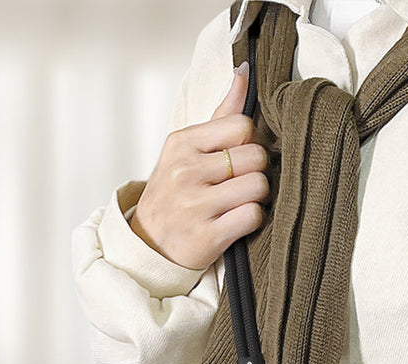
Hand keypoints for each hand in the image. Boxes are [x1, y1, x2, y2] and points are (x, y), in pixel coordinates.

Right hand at [129, 60, 270, 270]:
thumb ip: (220, 116)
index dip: (248, 142)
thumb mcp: (186, 151)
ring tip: (239, 201)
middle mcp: (186, 171)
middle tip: (241, 183)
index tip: (237, 157)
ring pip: (259, 186)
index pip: (241, 125)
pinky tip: (238, 221)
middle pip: (256, 157)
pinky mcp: (208, 236)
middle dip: (256, 171)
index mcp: (182, 144)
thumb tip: (244, 74)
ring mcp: (196, 205)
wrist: (148, 246)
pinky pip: (253, 216)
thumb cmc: (172, 195)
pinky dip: (253, 220)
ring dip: (257, 197)